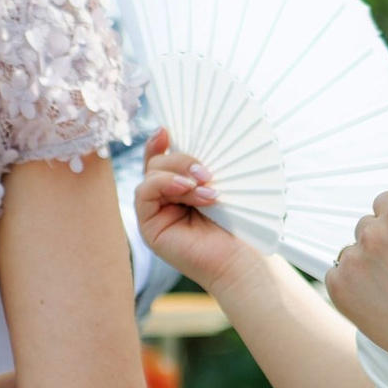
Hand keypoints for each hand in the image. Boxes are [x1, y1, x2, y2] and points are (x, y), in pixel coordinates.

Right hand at [133, 128, 251, 296]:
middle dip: (182, 160)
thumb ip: (198, 163)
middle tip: (207, 173)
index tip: (167, 129)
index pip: (165, 157)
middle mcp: (167, 200)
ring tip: (207, 189)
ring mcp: (156, 213)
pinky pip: (144, 192)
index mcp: (183, 188)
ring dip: (179, 174)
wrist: (243, 257)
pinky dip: (164, 184)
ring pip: (151, 173)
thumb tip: (172, 135)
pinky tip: (188, 191)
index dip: (161, 141)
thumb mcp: (219, 181)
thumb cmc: (241, 221)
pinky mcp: (149, 227)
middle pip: (158, 161)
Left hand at [324, 157, 387, 368]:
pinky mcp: (337, 284)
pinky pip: (336, 273)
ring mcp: (350, 260)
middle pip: (367, 224)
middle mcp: (370, 233)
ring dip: (364, 261)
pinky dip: (349, 283)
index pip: (385, 201)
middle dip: (380, 240)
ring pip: (351, 250)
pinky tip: (373, 296)